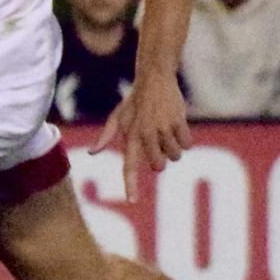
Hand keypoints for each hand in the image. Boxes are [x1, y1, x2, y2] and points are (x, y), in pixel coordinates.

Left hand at [92, 73, 191, 198]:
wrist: (154, 78)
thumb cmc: (134, 101)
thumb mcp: (117, 117)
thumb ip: (105, 136)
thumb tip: (92, 153)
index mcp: (131, 136)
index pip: (130, 165)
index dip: (130, 184)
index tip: (132, 201)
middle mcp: (146, 134)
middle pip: (159, 166)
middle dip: (161, 160)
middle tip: (158, 143)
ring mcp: (163, 127)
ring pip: (175, 156)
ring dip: (174, 148)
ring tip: (166, 130)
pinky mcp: (178, 121)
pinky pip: (187, 144)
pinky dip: (185, 139)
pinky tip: (177, 125)